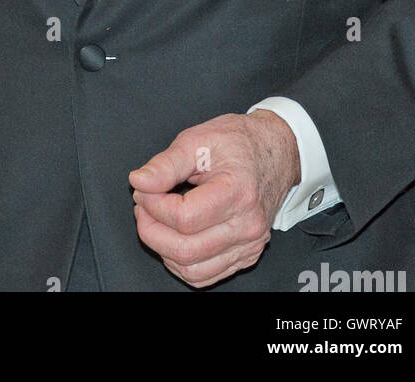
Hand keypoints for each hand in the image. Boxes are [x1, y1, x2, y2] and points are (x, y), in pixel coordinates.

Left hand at [128, 110, 300, 287]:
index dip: (153, 205)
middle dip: (151, 229)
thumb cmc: (238, 143)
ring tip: (155, 219)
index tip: (143, 189)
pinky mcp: (246, 256)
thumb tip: (139, 181)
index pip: (184, 218)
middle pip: (186, 250)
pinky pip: (205, 275)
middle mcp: (248, 226)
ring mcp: (249, 246)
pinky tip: (172, 237)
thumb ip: (166, 164)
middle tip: (143, 205)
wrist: (275, 152)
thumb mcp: (198, 140)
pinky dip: (180, 262)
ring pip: (193, 270)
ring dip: (162, 248)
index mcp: (238, 193)